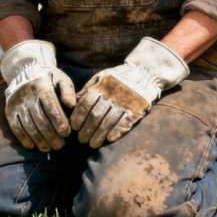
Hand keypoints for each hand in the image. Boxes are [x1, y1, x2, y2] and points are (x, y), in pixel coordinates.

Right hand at [0, 40, 75, 151]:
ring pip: (29, 126)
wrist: (25, 70)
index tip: (67, 133)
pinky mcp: (9, 110)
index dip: (60, 123)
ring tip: (48, 148)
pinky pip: (16, 127)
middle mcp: (27, 94)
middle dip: (51, 136)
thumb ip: (68, 91)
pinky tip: (32, 146)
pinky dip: (24, 138)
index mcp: (42, 85)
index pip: (52, 109)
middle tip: (60, 145)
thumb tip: (72, 106)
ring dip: (39, 140)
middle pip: (41, 120)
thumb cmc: (48, 78)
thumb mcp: (61, 78)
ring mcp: (17, 103)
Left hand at [70, 38, 188, 147]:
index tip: (74, 127)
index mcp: (101, 86)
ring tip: (92, 144)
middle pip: (96, 115)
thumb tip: (73, 102)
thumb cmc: (117, 76)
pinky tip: (109, 139)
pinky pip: (125, 123)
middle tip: (81, 140)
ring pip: (108, 122)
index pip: (86, 104)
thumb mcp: (101, 77)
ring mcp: (124, 103)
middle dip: (86, 130)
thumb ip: (87, 89)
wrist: (144, 73)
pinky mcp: (136, 110)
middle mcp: (112, 95)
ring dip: (99, 135)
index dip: (78, 117)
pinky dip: (116, 132)